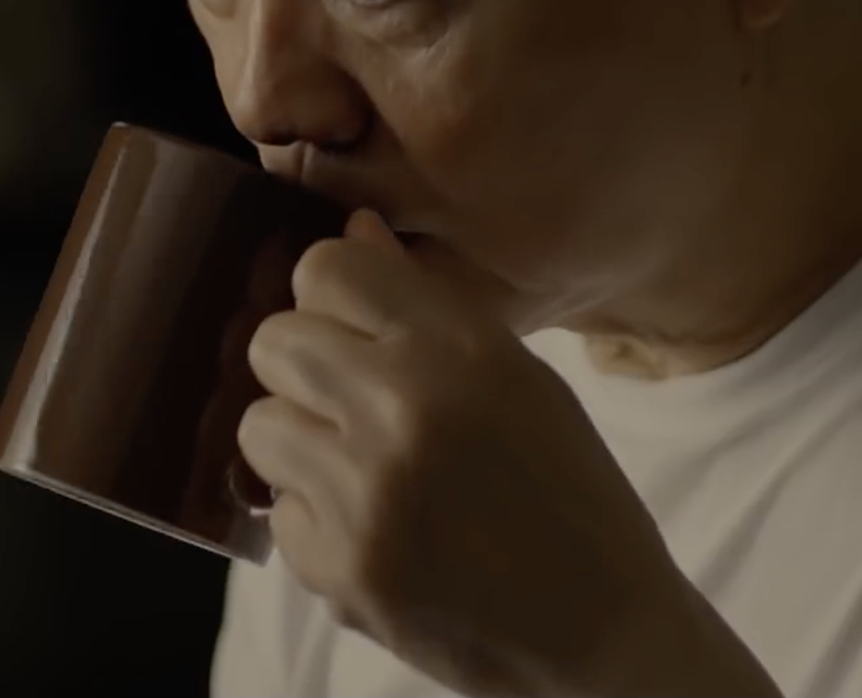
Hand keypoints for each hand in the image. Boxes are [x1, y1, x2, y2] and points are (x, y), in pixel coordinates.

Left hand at [238, 210, 780, 697]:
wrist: (602, 630)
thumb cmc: (570, 497)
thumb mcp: (521, 381)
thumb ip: (427, 310)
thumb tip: (352, 230)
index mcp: (460, 350)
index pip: (325, 269)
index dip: (334, 298)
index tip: (357, 330)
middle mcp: (403, 410)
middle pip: (274, 341)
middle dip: (306, 368)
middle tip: (354, 406)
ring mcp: (363, 494)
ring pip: (259, 426)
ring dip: (301, 445)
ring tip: (366, 472)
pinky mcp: (339, 568)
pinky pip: (279, 513)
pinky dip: (317, 522)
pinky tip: (381, 533)